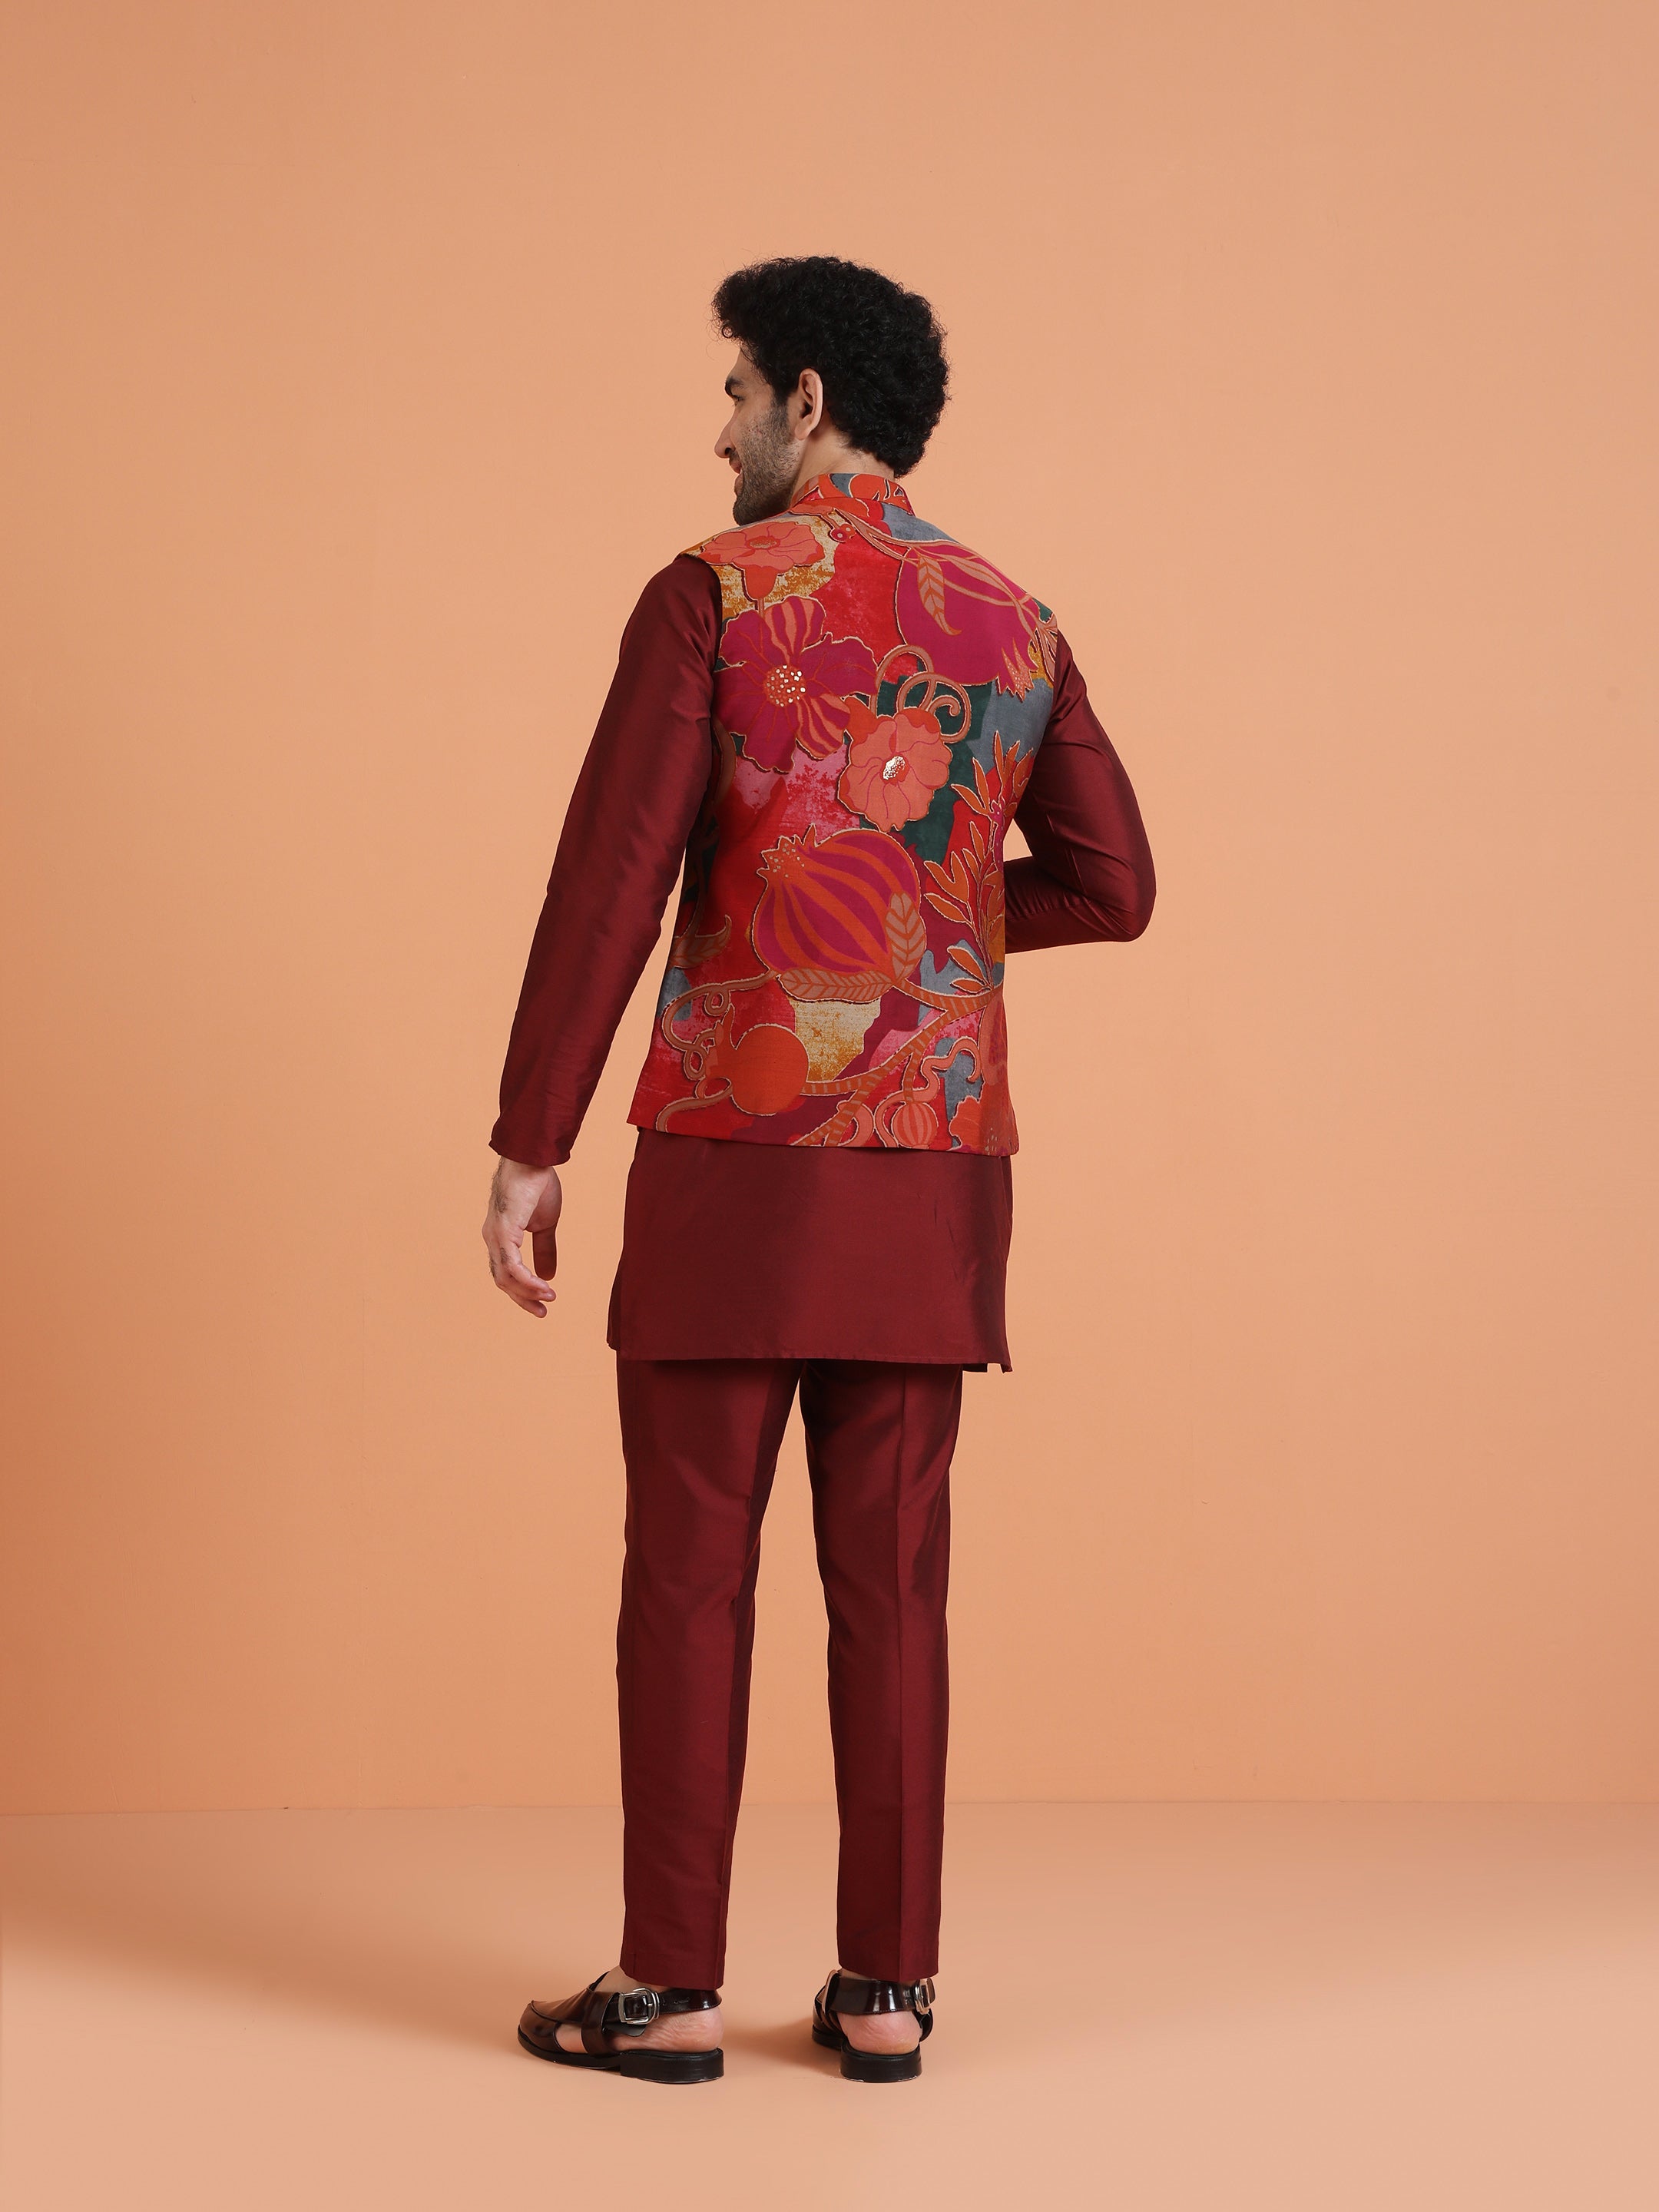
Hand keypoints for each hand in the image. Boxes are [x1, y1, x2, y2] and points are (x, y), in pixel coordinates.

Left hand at [483, 1157, 562, 1316]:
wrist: (533, 1162)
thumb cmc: (536, 1186)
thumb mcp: (545, 1224)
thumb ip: (545, 1249)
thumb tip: (548, 1275)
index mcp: (500, 1237)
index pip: (506, 1273)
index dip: (523, 1291)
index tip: (543, 1301)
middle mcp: (492, 1239)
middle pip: (502, 1280)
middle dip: (523, 1299)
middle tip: (542, 1311)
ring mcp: (495, 1236)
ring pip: (505, 1277)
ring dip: (527, 1292)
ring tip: (548, 1298)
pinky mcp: (503, 1231)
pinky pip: (511, 1266)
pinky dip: (527, 1280)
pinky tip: (543, 1286)